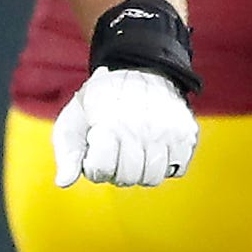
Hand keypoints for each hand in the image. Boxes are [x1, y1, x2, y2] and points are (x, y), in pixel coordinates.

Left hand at [53, 67, 200, 187]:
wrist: (140, 69)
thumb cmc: (101, 100)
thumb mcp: (74, 120)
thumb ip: (67, 154)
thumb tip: (63, 182)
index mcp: (110, 123)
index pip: (101, 170)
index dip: (94, 166)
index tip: (96, 151)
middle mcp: (142, 128)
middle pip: (128, 177)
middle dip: (116, 171)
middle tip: (116, 152)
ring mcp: (168, 132)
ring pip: (153, 177)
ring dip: (141, 170)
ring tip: (135, 152)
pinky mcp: (187, 134)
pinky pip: (177, 169)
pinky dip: (165, 165)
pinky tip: (154, 149)